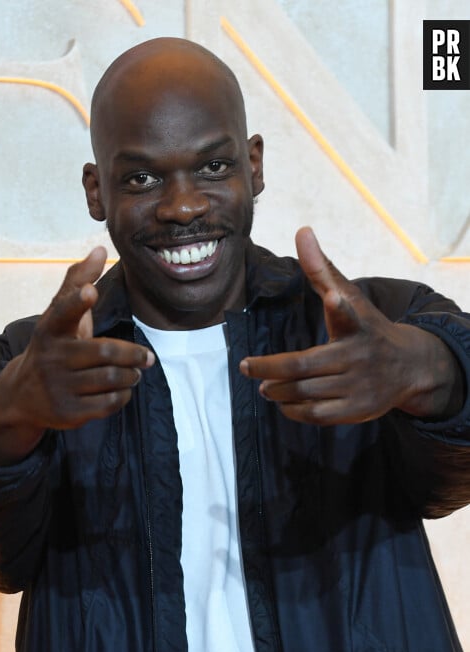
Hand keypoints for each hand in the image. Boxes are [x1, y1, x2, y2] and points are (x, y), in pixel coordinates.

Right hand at [0, 247, 153, 463]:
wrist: (24, 394)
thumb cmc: (54, 345)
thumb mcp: (58, 315)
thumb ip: (77, 282)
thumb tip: (99, 248)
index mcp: (49, 329)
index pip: (62, 311)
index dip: (77, 301)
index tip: (91, 291)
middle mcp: (51, 357)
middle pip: (105, 353)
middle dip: (134, 355)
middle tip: (147, 358)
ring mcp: (58, 387)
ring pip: (112, 378)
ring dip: (132, 375)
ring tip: (136, 372)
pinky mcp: (68, 412)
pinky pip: (109, 403)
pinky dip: (124, 395)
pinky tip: (123, 389)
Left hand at [240, 227, 462, 425]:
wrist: (410, 367)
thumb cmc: (368, 327)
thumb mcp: (350, 296)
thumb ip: (322, 270)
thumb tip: (303, 231)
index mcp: (356, 325)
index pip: (348, 313)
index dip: (339, 306)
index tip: (333, 298)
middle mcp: (359, 356)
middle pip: (303, 366)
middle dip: (269, 369)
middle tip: (246, 367)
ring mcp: (359, 386)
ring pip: (305, 393)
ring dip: (277, 390)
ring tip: (263, 385)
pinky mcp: (357, 410)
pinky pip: (316, 414)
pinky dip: (293, 410)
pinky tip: (282, 402)